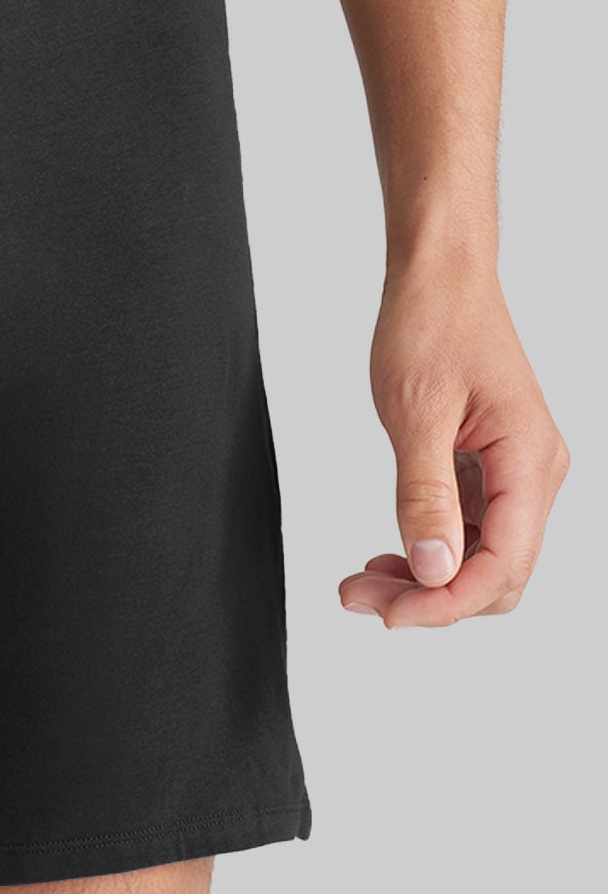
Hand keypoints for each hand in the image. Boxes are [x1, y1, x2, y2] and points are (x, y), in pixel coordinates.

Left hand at [340, 264, 567, 626]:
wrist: (439, 279)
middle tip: (360, 597)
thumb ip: (425, 497)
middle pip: (497, 575)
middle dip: (431, 598)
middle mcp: (533, 473)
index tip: (389, 614)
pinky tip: (389, 554)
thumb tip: (434, 569)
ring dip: (426, 580)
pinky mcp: (490, 469)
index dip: (446, 603)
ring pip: (481, 559)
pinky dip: (429, 551)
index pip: (503, 565)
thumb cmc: (433, 325)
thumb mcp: (416, 414)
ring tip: (363, 581)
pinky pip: (469, 532)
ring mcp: (514, 473)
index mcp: (529, 460)